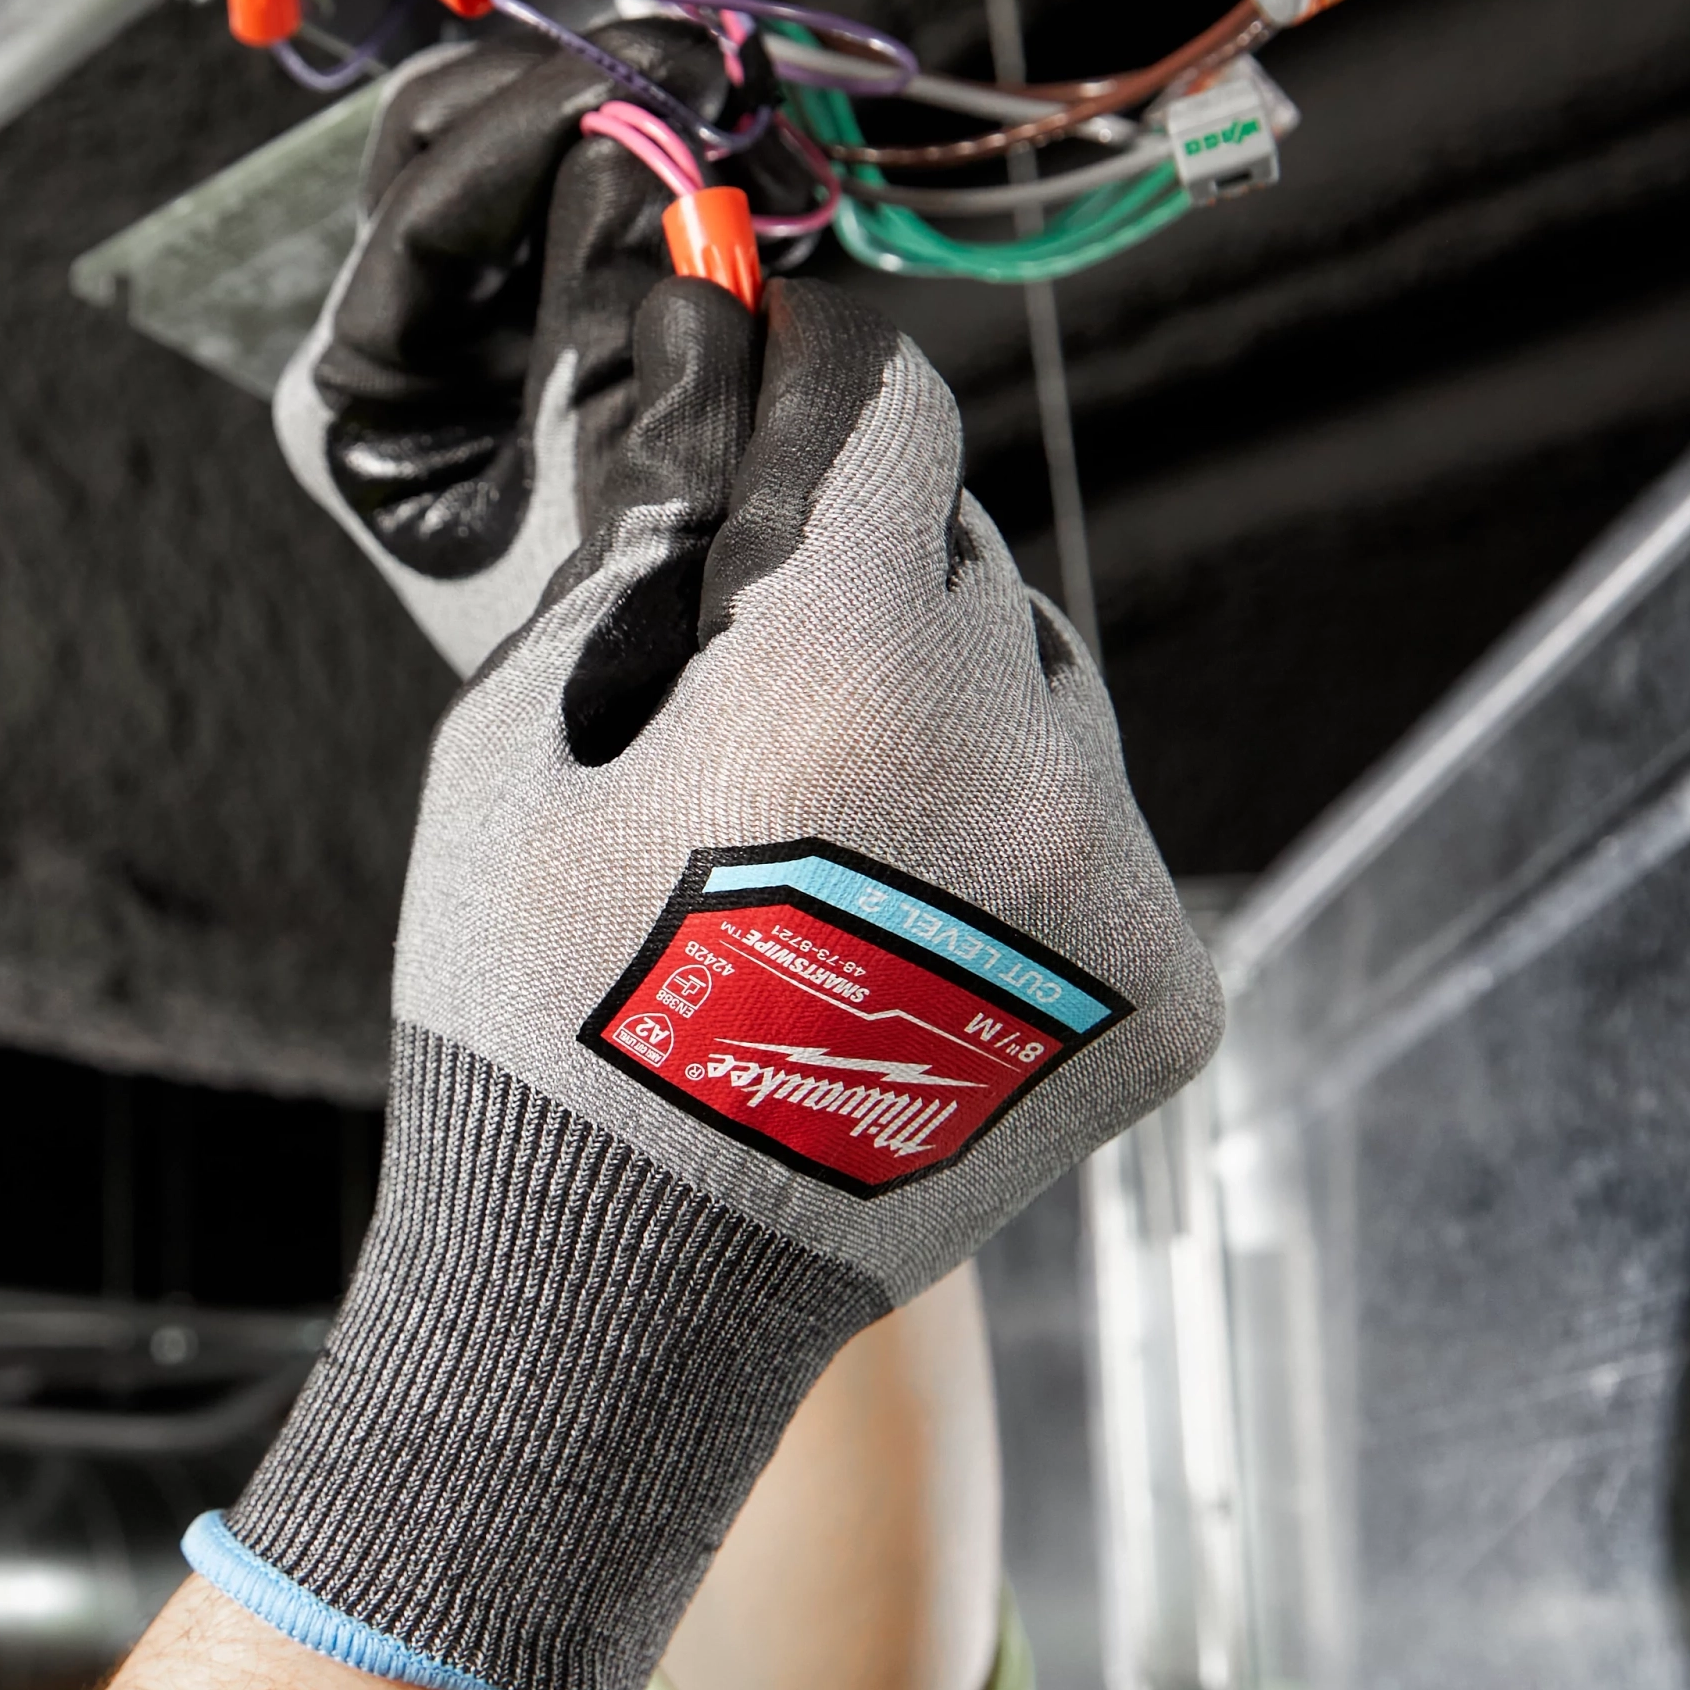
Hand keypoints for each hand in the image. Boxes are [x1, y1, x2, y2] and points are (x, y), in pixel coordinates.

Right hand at [197, 241, 1217, 1689]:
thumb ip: (643, 570)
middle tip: (756, 685)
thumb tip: (727, 453)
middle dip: (867, 585)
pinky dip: (1014, 855)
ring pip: (1050, 698)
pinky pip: (1101, 840)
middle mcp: (1031, 766)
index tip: (785, 379)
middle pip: (971, 562)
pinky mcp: (1174, 996)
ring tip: (822, 842)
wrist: (618, 1310)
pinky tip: (896, 939)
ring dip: (955, 716)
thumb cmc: (529, 1022)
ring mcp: (1123, 890)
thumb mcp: (515, 747)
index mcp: (858, 679)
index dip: (823, 383)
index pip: (896, 414)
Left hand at [271, 20, 734, 675]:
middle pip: (458, 153)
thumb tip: (646, 134)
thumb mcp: (610, 457)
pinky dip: (683, 193)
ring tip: (747, 125)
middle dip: (581, 105)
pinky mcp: (584, 341)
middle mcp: (403, 354)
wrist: (698, 765)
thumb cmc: (621, 648)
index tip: (652, 77)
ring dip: (642, 136)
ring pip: (544, 175)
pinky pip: (620, 224)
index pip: (419, 202)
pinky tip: (757, 178)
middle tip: (707, 80)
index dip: (535, 120)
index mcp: (355, 395)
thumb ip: (612, 289)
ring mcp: (491, 343)